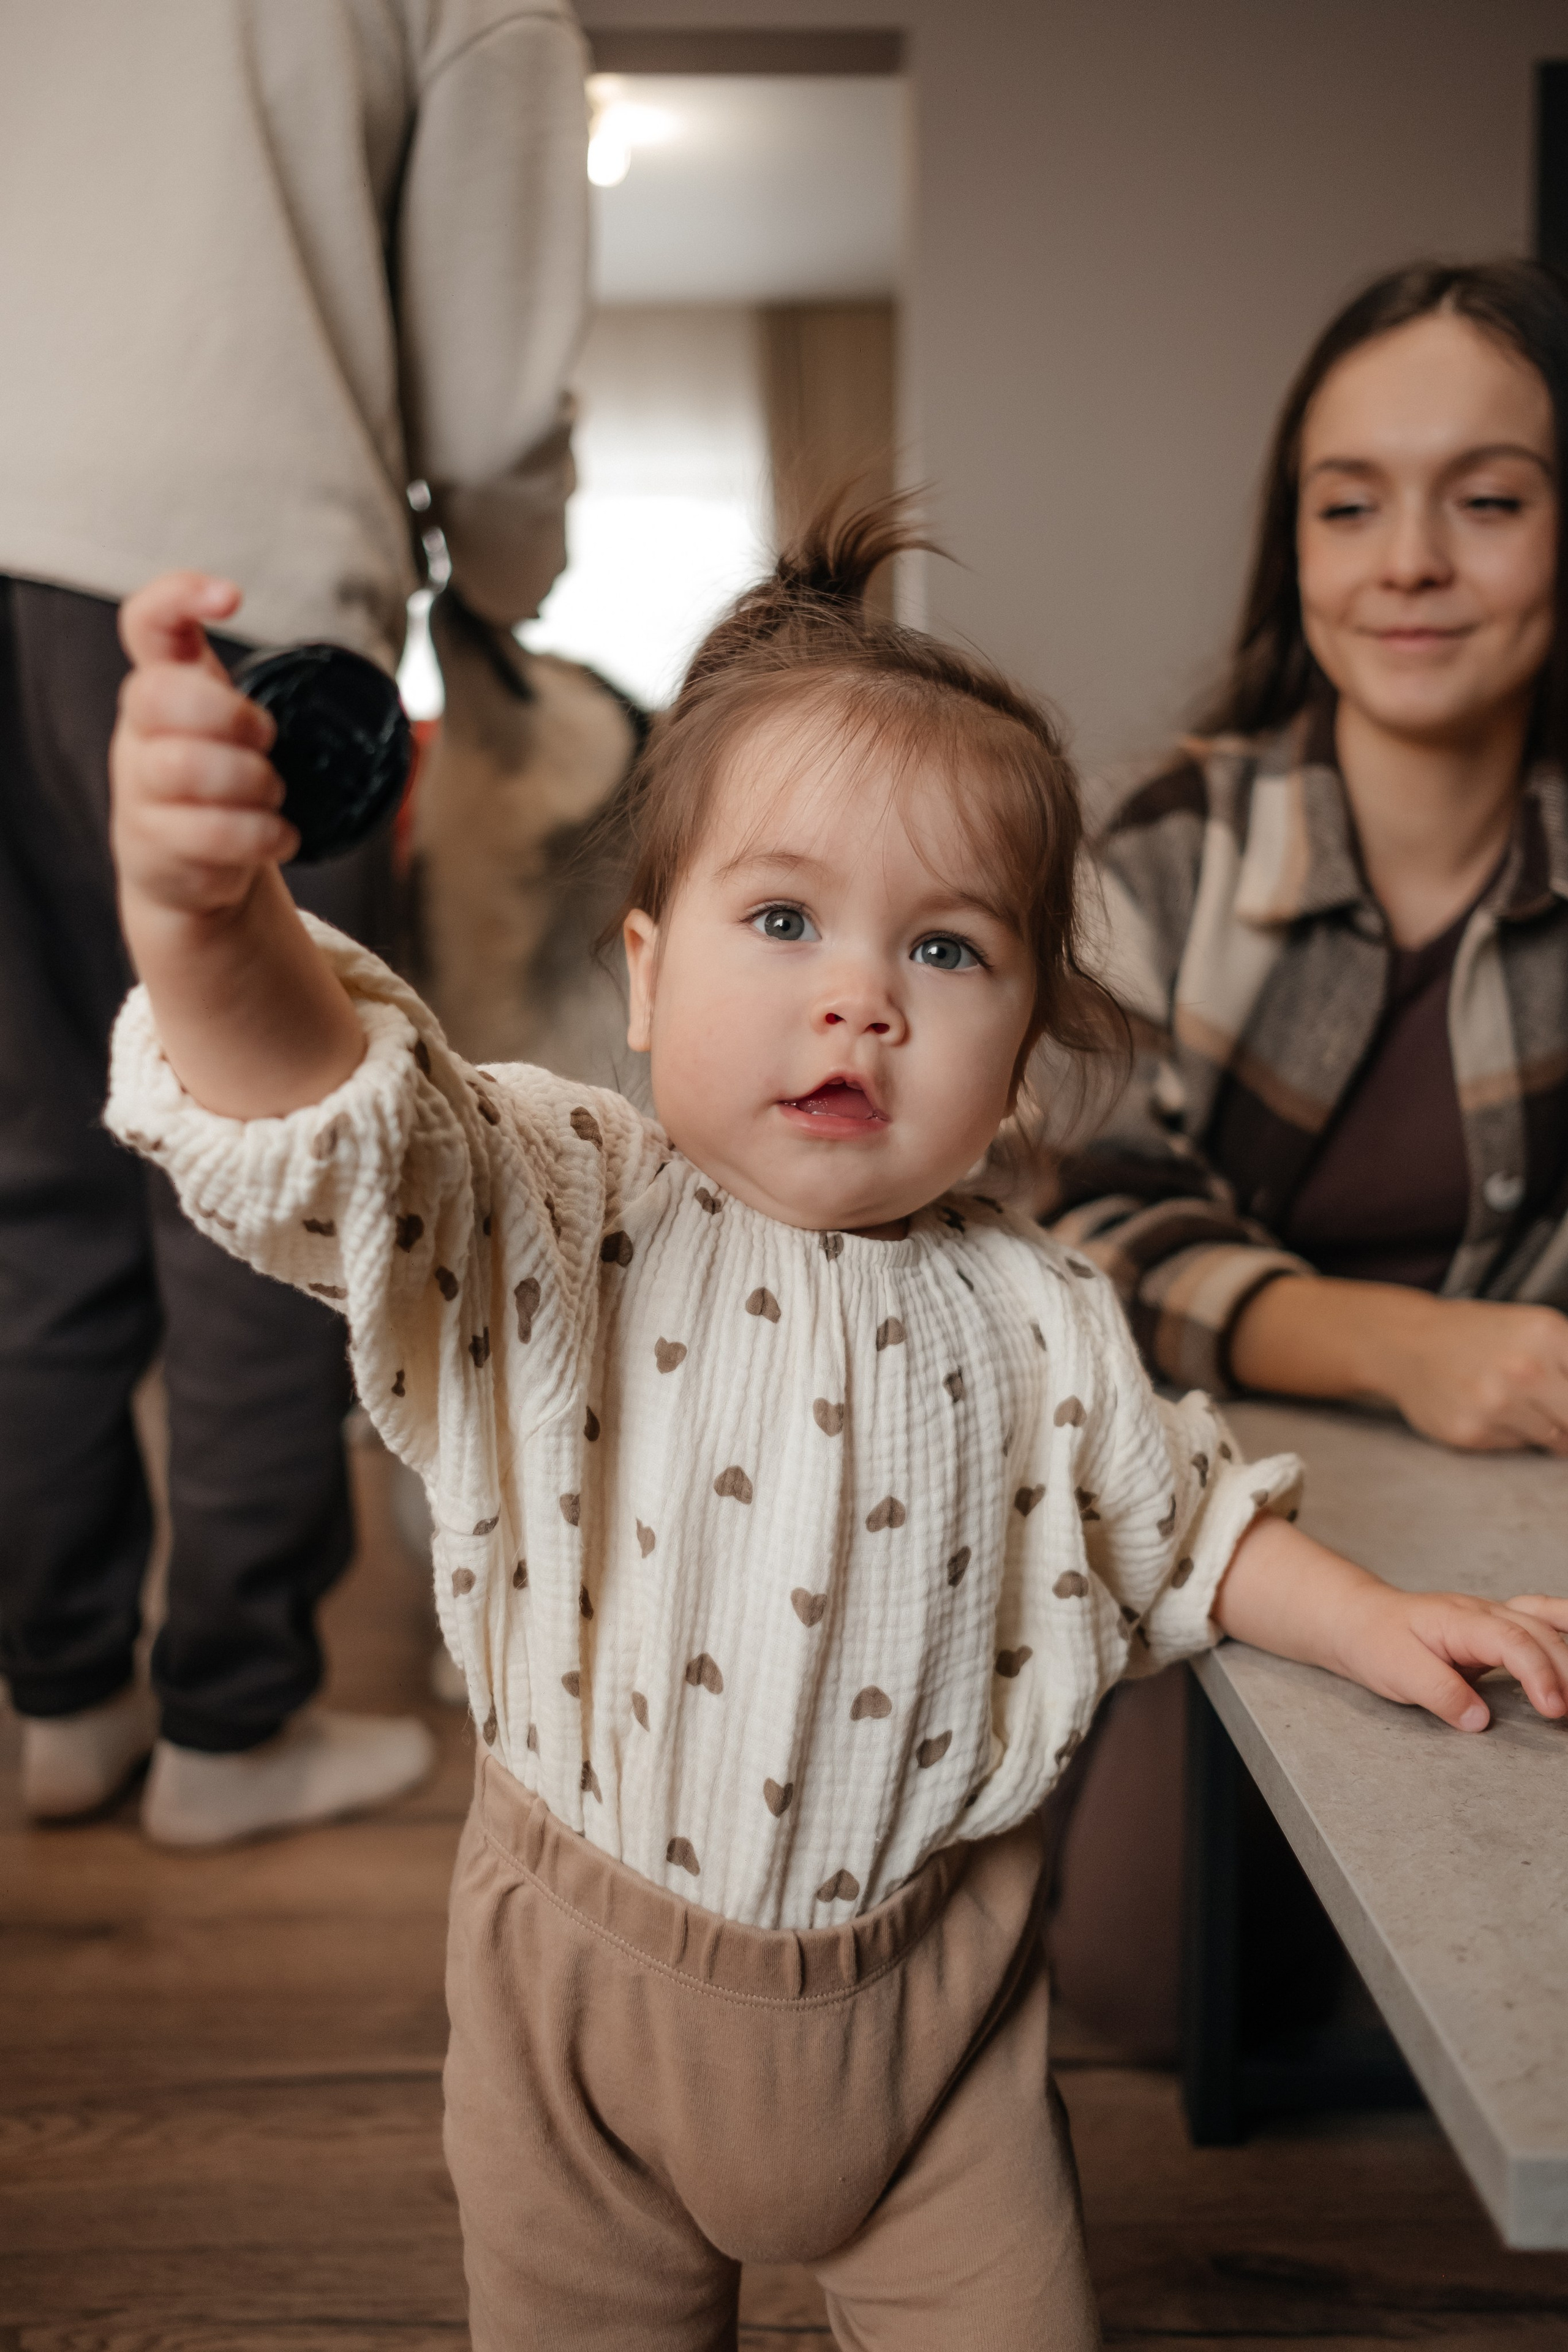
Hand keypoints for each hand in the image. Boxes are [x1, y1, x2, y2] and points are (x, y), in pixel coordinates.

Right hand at [111, 572, 295, 918]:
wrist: (187, 870)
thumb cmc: (225, 786)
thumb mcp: (243, 733)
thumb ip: (278, 703)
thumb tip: (393, 700)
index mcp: (165, 687)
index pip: (147, 622)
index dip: (179, 596)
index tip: (231, 598)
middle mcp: (139, 730)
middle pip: (159, 695)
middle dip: (229, 714)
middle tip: (267, 738)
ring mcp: (138, 787)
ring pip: (181, 767)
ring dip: (249, 781)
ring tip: (274, 794)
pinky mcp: (152, 843)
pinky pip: (206, 832)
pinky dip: (257, 834)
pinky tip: (279, 835)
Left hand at [1215, 1513, 1567, 1731]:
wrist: (1359, 1620)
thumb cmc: (1376, 1641)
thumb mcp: (1396, 1670)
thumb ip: (1438, 1691)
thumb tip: (1478, 1719)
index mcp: (1460, 1620)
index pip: (1512, 1641)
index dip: (1538, 1673)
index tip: (1552, 1708)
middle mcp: (1484, 1613)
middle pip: (1539, 1634)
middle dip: (1566, 1672)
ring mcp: (1494, 1617)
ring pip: (1547, 1626)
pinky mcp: (1498, 1630)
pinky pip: (1543, 1623)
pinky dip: (1566, 1632)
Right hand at [1231, 1277, 1567, 1454]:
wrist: (1407, 1342)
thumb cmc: (1477, 1336)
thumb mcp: (1534, 1329)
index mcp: (1547, 1333)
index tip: (1562, 1400)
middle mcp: (1525, 1369)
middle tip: (1554, 1411)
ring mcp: (1497, 1403)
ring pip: (1555, 1437)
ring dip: (1542, 1425)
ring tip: (1510, 1399)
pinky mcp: (1472, 1432)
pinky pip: (1517, 1446)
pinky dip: (1510, 1433)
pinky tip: (1486, 1409)